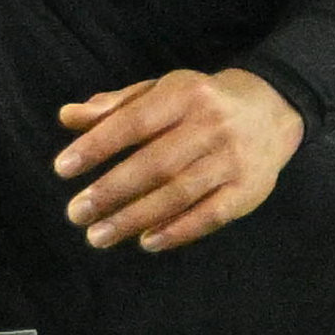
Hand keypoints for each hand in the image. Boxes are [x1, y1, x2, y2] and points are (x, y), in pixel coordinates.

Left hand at [57, 69, 303, 251]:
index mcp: (184, 95)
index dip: (97, 146)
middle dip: (111, 191)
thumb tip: (67, 117)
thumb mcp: (159, 93)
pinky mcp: (249, 190)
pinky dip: (177, 231)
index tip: (62, 168)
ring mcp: (232, 160)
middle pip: (155, 164)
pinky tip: (146, 242)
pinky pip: (210, 215)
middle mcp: (211, 125)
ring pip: (179, 193)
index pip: (134, 123)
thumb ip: (114, 107)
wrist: (272, 109)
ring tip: (98, 236)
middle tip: (76, 213)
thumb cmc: (198, 104)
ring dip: (135, 218)